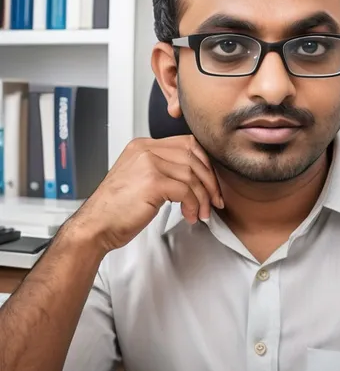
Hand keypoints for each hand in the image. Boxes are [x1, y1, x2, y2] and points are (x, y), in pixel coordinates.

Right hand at [71, 135, 222, 252]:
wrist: (95, 226)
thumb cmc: (116, 209)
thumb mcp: (139, 178)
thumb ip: (162, 169)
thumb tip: (195, 175)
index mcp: (143, 146)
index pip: (186, 143)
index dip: (205, 163)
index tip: (211, 182)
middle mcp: (145, 150)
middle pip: (193, 156)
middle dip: (209, 180)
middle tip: (214, 200)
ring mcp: (148, 164)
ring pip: (192, 174)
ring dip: (202, 197)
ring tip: (201, 212)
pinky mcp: (152, 182)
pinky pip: (186, 190)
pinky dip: (193, 205)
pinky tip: (190, 215)